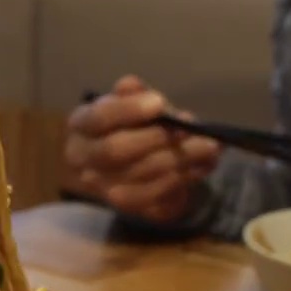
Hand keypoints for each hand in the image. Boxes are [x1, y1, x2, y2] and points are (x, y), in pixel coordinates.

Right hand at [64, 75, 220, 222]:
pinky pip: (155, 195)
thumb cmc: (129, 125)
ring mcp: (103, 187)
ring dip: (179, 159)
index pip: (98, 119)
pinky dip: (183, 178)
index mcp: (80, 126)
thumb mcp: (129, 102)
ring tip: (209, 146)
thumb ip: (131, 94)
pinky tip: (203, 165)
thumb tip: (130, 85)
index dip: (128, 110)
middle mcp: (83, 160)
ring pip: (140, 174)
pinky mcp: (127, 206)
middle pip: (116, 151)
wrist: (128, 164)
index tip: (159, 102)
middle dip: (156, 138)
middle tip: (190, 128)